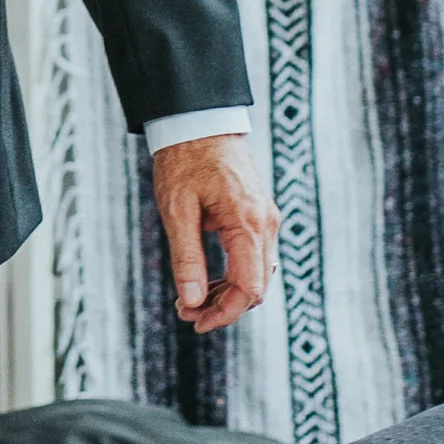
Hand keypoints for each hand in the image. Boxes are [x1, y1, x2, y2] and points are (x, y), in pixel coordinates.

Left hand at [150, 132, 278, 330]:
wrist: (199, 121)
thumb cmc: (184, 161)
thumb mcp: (177, 212)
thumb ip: (187, 259)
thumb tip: (190, 301)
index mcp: (247, 223)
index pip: (248, 289)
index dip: (223, 313)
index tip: (194, 322)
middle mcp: (266, 224)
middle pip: (257, 287)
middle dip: (224, 307)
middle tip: (186, 312)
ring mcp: (266, 219)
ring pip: (257, 275)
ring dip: (228, 294)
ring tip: (191, 299)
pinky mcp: (260, 215)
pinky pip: (254, 257)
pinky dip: (234, 275)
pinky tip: (207, 281)